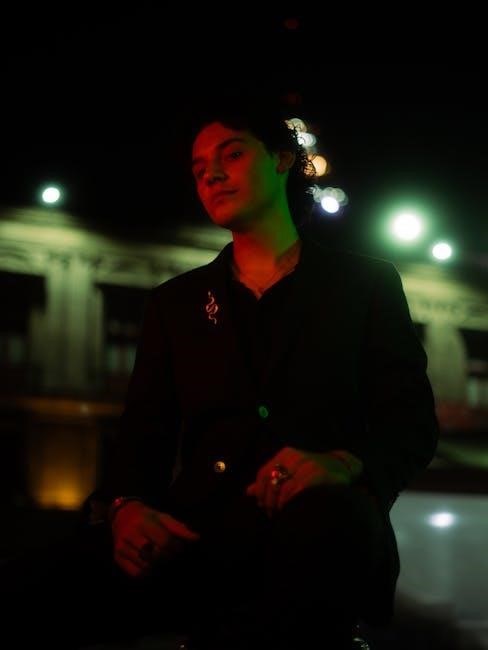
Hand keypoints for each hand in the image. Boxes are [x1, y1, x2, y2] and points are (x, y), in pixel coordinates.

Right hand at [111, 501, 199, 576]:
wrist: (121, 515)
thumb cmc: (147, 517)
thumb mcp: (162, 517)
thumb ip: (178, 527)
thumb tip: (196, 538)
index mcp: (143, 522)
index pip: (164, 540)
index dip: (176, 548)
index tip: (180, 549)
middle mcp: (130, 534)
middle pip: (154, 555)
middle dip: (168, 559)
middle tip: (172, 558)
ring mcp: (122, 547)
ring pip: (145, 566)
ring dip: (158, 567)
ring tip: (163, 563)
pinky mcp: (117, 558)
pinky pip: (135, 573)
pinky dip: (147, 574)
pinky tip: (152, 567)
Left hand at [245, 446, 362, 516]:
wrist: (341, 468)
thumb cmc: (311, 472)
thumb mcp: (289, 473)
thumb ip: (269, 481)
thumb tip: (248, 491)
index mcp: (285, 455)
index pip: (263, 473)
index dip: (260, 492)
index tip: (262, 506)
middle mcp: (295, 456)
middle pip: (272, 481)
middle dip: (269, 501)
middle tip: (272, 513)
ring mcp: (308, 464)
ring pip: (284, 488)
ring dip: (280, 504)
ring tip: (282, 514)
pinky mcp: (319, 474)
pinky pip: (299, 491)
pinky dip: (292, 502)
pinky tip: (293, 509)